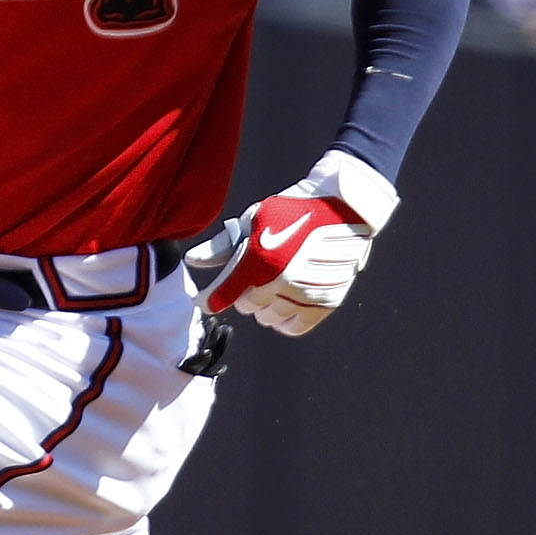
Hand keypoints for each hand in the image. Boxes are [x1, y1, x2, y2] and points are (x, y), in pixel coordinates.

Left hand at [200, 155, 396, 335]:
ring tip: (272, 287)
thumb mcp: (254, 219)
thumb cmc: (294, 209)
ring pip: (269, 318)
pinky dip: (285, 321)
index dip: (209, 300)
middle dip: (244, 294)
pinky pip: (295, 327)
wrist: (342, 207)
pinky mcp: (324, 301)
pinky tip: (284, 305)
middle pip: (246, 307)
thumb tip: (193, 260)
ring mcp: (303, 294)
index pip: (221, 296)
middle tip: (253, 277)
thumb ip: (223, 246)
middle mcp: (279, 282)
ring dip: (265, 307)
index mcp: (257, 260)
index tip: (205, 301)